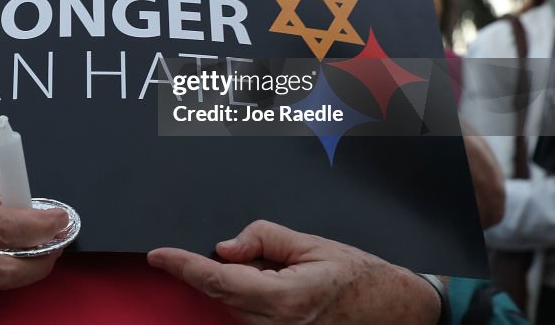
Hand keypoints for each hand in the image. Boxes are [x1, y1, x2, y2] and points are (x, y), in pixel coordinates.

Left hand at [148, 220, 440, 324]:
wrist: (395, 310)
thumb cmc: (360, 276)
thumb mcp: (311, 243)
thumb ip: (263, 239)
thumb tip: (224, 246)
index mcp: (284, 297)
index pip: (218, 279)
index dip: (184, 265)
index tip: (158, 254)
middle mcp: (277, 324)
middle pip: (222, 290)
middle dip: (219, 264)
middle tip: (256, 251)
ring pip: (234, 302)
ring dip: (239, 280)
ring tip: (286, 268)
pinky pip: (249, 313)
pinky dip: (250, 293)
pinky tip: (278, 282)